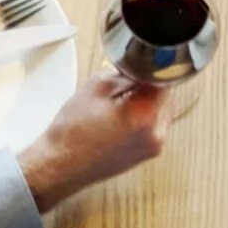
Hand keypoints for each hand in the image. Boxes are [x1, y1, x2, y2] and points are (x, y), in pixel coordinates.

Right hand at [16, 70, 170, 208]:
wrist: (61, 165)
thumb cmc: (73, 132)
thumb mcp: (97, 86)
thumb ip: (125, 72)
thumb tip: (139, 67)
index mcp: (146, 116)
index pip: (164, 78)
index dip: (150, 66)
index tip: (139, 62)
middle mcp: (156, 135)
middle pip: (166, 95)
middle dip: (149, 83)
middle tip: (126, 78)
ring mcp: (153, 148)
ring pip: (161, 110)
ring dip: (147, 99)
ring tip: (120, 98)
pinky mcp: (146, 154)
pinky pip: (154, 126)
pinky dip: (142, 115)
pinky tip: (120, 114)